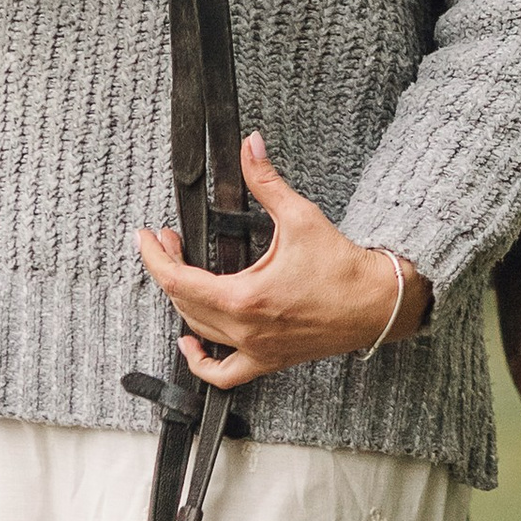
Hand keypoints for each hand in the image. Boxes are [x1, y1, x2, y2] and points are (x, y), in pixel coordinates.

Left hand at [138, 136, 430, 387]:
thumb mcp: (299, 217)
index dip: (155, 258)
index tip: (145, 237)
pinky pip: (225, 374)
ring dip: (182, 302)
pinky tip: (192, 343)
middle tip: (167, 241)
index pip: (180, 281)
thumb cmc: (341, 267)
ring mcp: (255, 350)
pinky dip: (202, 362)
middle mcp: (244, 331)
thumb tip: (250, 146)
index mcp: (245, 298)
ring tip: (179, 274)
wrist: (375, 305)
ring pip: (200, 332)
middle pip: (184, 304)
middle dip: (168, 268)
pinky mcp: (268, 360)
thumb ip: (267, 181)